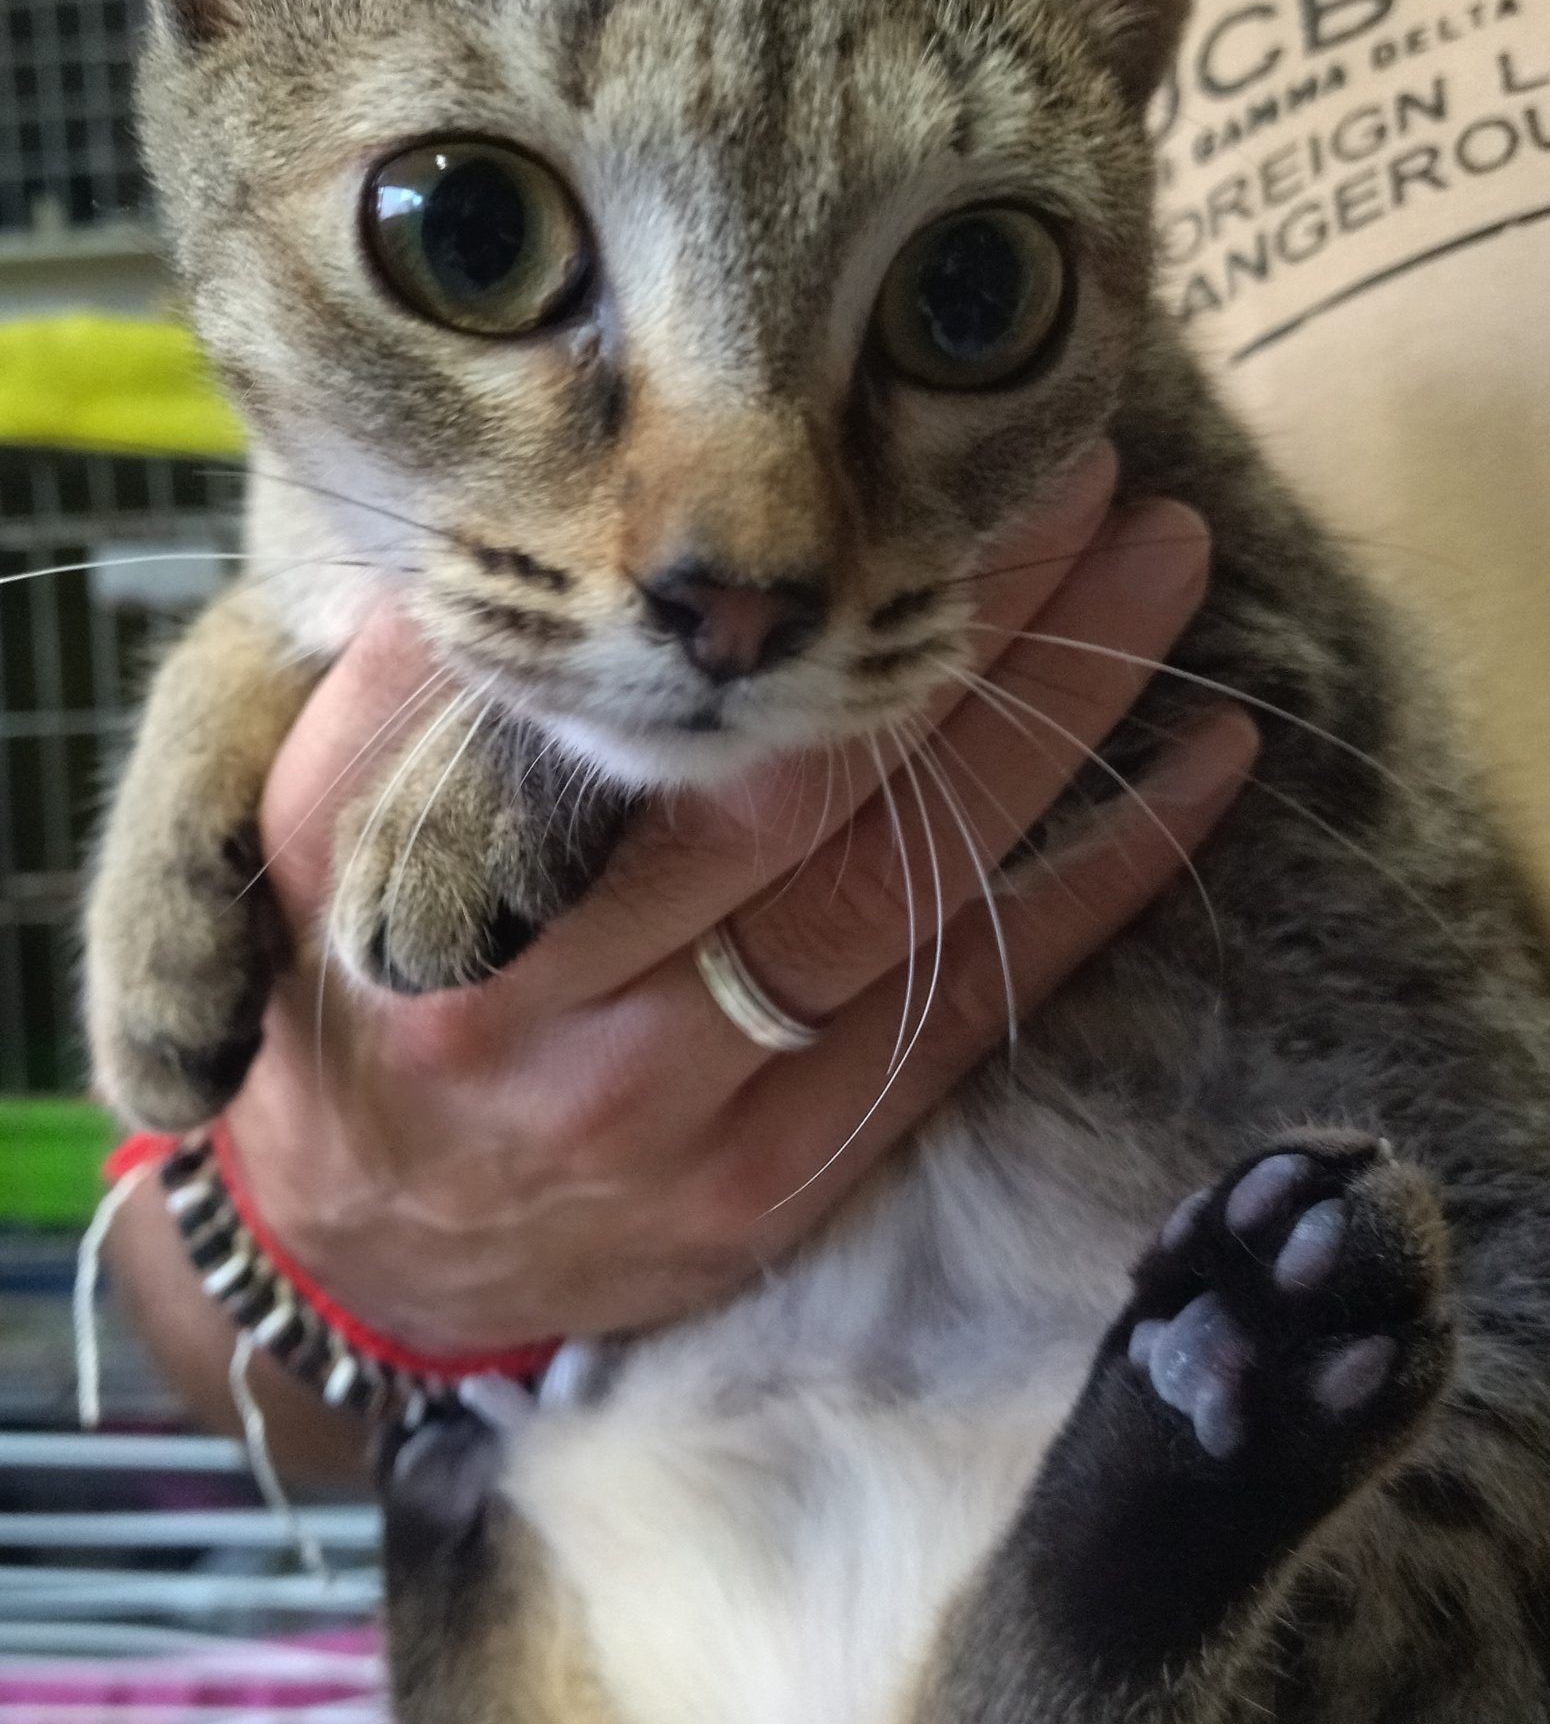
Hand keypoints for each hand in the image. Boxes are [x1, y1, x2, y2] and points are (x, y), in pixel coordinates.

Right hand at [110, 447, 1252, 1389]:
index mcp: (448, 918)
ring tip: (1164, 576)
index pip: (653, 746)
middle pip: (820, 807)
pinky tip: (1200, 774)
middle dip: (970, 635)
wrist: (370, 1258)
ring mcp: (701, 1121)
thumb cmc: (357, 1004)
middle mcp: (581, 1031)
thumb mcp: (311, 846)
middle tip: (1096, 489)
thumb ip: (401, 701)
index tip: (901, 465)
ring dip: (1059, 732)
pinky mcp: (789, 1185)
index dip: (810, 616)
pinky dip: (1095, 886)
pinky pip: (966, 1019)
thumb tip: (526, 525)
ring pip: (915, 903)